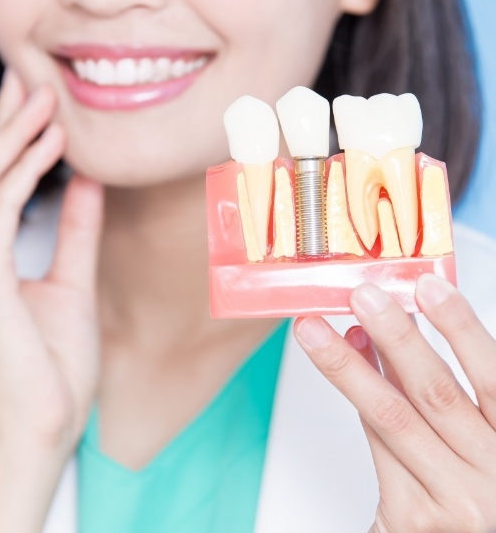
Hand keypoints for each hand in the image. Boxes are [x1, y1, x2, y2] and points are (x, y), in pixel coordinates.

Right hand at [0, 70, 103, 457]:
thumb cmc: (52, 367)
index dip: (8, 144)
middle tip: (33, 84)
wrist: (43, 429)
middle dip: (4, 126)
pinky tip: (54, 145)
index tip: (38, 110)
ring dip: (14, 137)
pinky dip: (23, 172)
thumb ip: (74, 232)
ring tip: (47, 101)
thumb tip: (86, 183)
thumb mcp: (71, 283)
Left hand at [294, 275, 495, 532]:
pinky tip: (341, 365)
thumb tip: (394, 328)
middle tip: (362, 296)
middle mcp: (493, 476)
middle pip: (435, 392)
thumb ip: (440, 386)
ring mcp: (454, 500)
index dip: (460, 327)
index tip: (428, 286)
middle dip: (394, 336)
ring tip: (316, 330)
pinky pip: (376, 444)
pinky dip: (356, 399)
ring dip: (348, 365)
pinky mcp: (413, 517)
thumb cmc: (472, 485)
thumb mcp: (476, 434)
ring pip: (392, 416)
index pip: (492, 378)